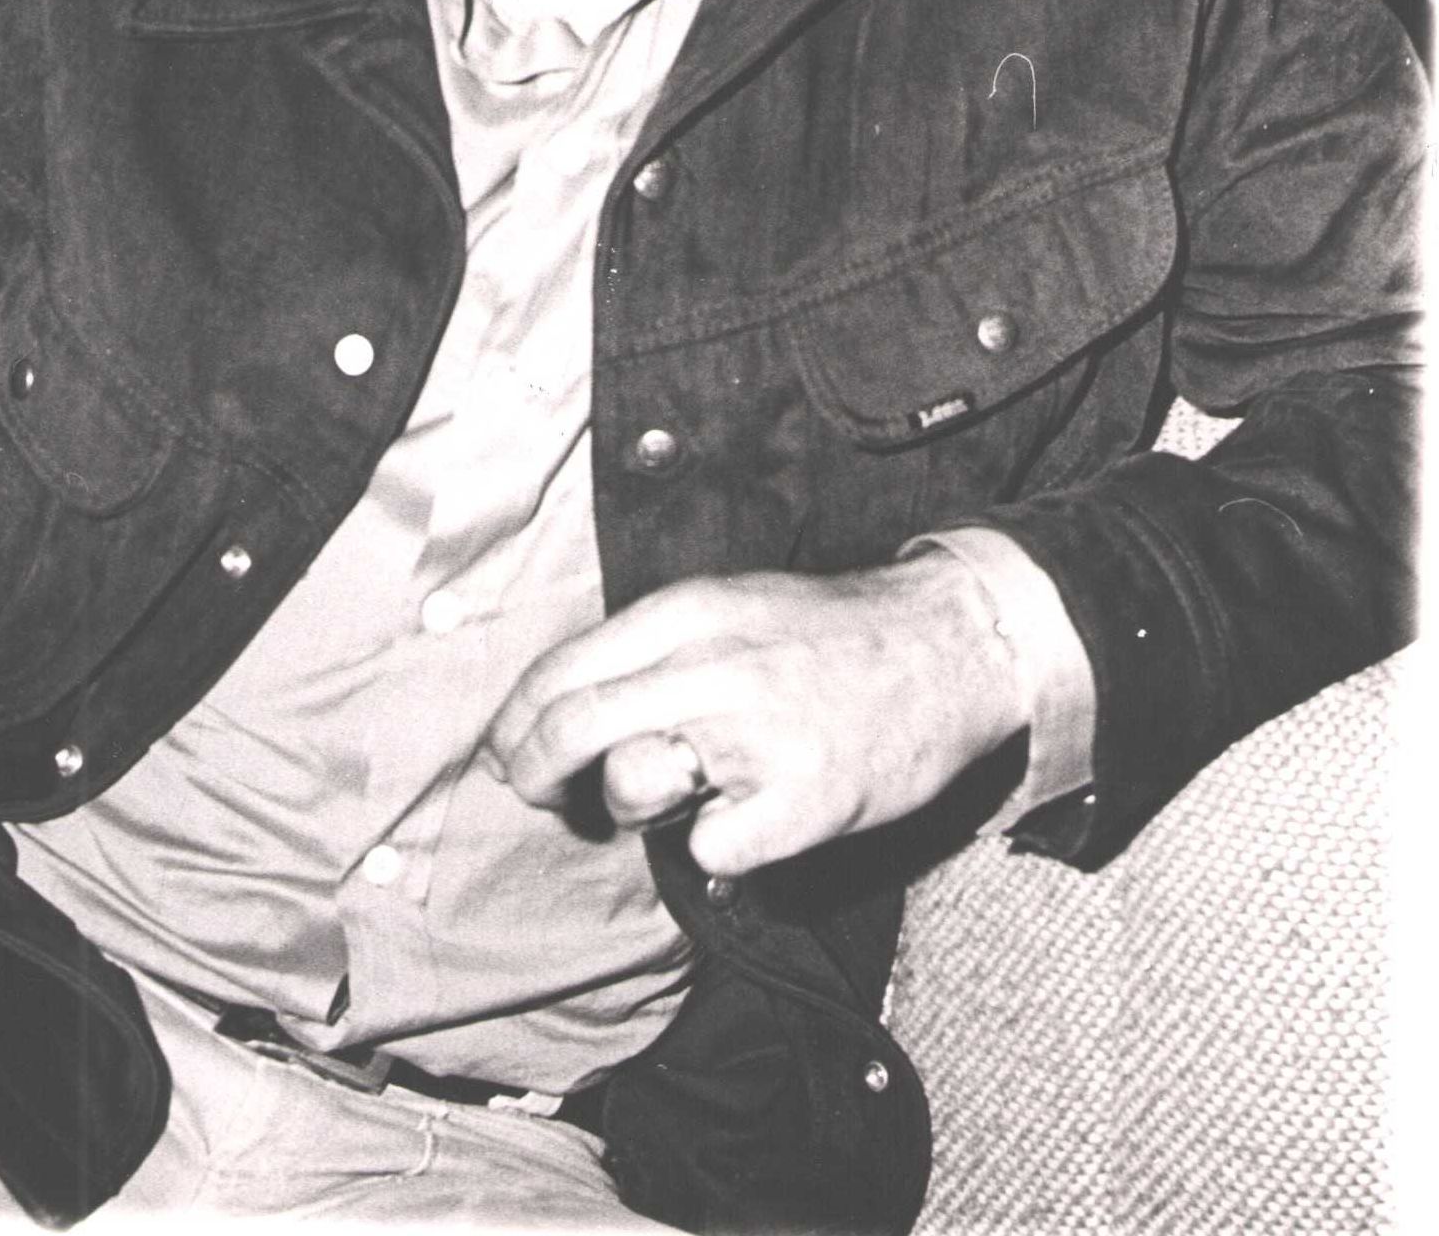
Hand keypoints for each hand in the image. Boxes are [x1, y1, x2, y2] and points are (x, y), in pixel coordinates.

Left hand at [483, 558, 1024, 877]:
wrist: (949, 646)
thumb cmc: (828, 635)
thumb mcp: (731, 605)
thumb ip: (650, 647)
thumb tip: (556, 707)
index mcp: (689, 611)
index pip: (563, 668)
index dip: (516, 720)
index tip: (505, 750)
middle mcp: (712, 666)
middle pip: (572, 727)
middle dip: (533, 771)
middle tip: (534, 793)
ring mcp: (757, 735)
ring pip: (632, 788)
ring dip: (636, 803)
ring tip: (685, 787)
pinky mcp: (801, 801)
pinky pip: (709, 850)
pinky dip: (717, 847)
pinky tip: (750, 816)